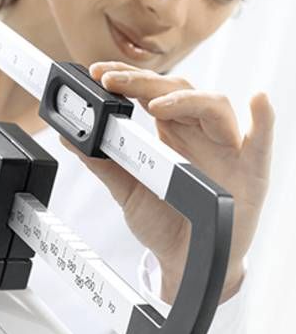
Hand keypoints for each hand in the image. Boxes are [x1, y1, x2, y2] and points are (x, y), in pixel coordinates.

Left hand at [62, 61, 274, 303]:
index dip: (128, 78)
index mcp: (170, 133)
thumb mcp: (127, 190)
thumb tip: (69, 136)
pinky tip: (258, 101)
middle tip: (113, 81)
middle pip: (178, 90)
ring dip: (187, 99)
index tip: (99, 73)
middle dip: (144, 81)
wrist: (183, 260)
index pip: (150, 91)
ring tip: (157, 104)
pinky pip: (261, 142)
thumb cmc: (163, 221)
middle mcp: (198, 134)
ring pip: (214, 107)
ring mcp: (225, 150)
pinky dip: (263, 120)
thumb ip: (101, 162)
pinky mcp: (250, 172)